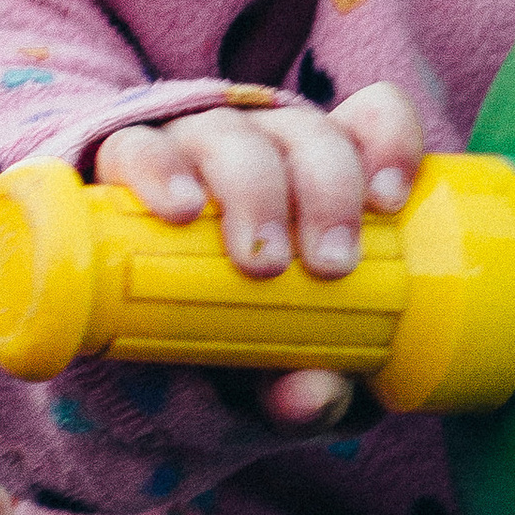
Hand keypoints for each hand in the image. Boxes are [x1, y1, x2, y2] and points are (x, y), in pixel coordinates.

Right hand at [91, 83, 427, 428]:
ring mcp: (194, 145)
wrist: (125, 338)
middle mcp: (264, 144)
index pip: (372, 118)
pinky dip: (162, 171)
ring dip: (255, 190)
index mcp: (320, 172)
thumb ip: (309, 390)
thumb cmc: (231, 334)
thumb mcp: (280, 371)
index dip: (390, 142)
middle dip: (329, 192)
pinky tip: (180, 209)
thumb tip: (315, 396)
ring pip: (233, 135)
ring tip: (260, 260)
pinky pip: (139, 147)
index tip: (390, 203)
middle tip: (331, 266)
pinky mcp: (124, 163)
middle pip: (307, 132)